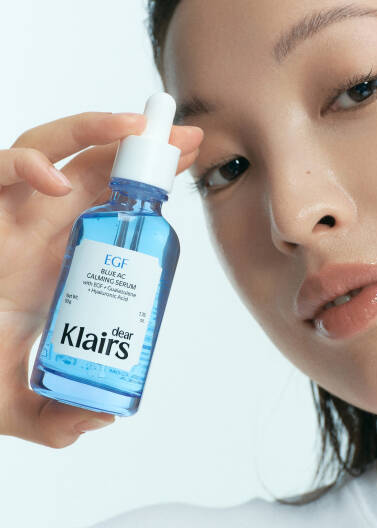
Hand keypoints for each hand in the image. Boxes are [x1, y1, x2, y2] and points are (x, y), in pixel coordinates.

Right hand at [0, 111, 202, 446]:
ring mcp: (7, 215)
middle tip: (189, 137)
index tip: (190, 167)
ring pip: (52, 149)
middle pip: (97, 167)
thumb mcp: (17, 401)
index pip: (113, 204)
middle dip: (143, 148)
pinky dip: (24, 166)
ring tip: (135, 129)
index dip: (150, 183)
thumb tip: (101, 417)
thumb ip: (58, 415)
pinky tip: (55, 180)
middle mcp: (37, 226)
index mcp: (60, 256)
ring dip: (94, 131)